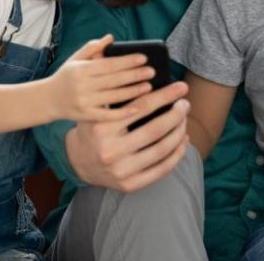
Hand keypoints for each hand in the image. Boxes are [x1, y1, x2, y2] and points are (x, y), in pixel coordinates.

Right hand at [47, 35, 154, 121]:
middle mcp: (82, 86)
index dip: (127, 61)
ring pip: (113, 97)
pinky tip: (136, 107)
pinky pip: (107, 115)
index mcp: (81, 70)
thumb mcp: (75, 59)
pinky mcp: (86, 116)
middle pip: (113, 80)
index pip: (108, 64)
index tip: (143, 58)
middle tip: (151, 71)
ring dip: (133, 92)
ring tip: (148, 86)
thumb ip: (92, 48)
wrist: (47, 100)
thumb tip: (110, 37)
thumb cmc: (66, 77)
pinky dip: (122, 112)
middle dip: (134, 75)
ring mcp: (84, 102)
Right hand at [66, 80, 190, 191]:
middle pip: (155, 130)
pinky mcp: (130, 185)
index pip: (141, 107)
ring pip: (162, 150)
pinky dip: (177, 154)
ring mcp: (121, 171)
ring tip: (184, 120)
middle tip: (186, 104)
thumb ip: (117, 96)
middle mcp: (111, 151)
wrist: (77, 161)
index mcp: (102, 127)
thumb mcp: (97, 110)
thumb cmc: (93, 129)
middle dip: (176, 114)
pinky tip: (182, 140)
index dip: (165, 95)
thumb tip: (151, 79)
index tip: (181, 87)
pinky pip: (161, 169)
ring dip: (179, 133)